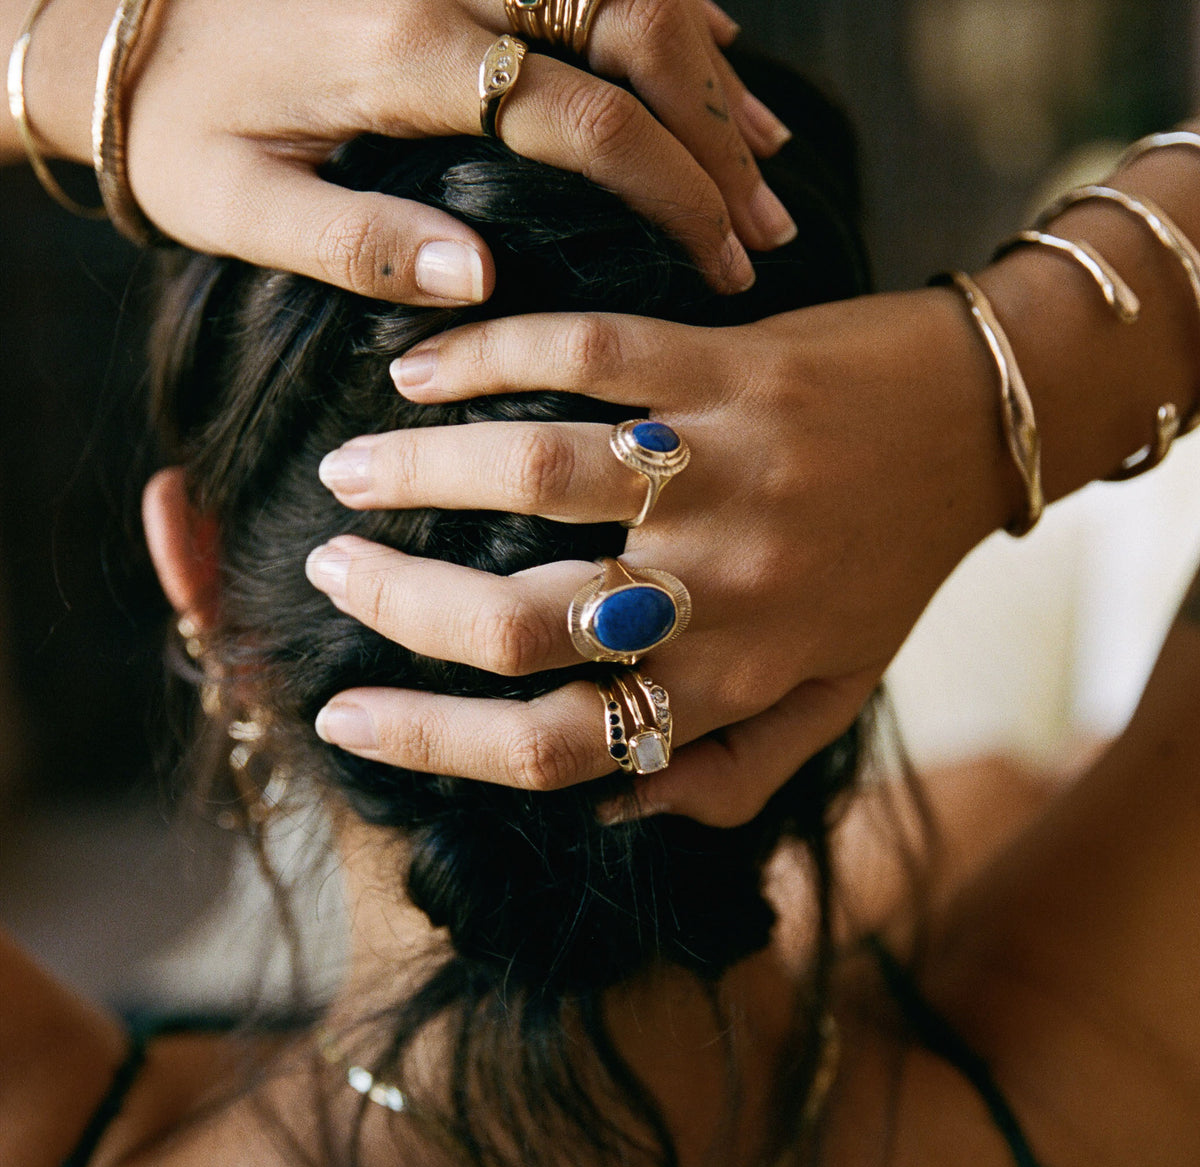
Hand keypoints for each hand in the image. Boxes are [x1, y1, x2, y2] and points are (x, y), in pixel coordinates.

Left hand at [21, 0, 794, 301]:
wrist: (117, 20)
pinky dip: (674, 15)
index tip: (720, 255)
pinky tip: (723, 67)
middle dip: (715, 137)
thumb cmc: (179, 125)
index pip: (581, 115)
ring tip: (768, 163)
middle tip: (763, 226)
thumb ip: (359, 242)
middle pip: (635, 36)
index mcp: (404, 52)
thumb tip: (476, 282)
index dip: (668, 187)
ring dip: (712, 77)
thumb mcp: (239, 205)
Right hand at [305, 288, 1016, 824]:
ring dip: (413, 474)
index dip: (430, 744)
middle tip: (329, 570)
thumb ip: (729, 772)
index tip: (342, 720)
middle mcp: (720, 584)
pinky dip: (486, 358)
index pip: (555, 745)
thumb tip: (609, 808)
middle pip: (516, 619)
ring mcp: (722, 468)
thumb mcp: (831, 697)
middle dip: (393, 605)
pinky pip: (585, 354)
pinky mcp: (726, 364)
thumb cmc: (891, 567)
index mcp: (733, 677)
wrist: (980, 424)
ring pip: (531, 476)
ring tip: (347, 470)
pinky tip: (421, 371)